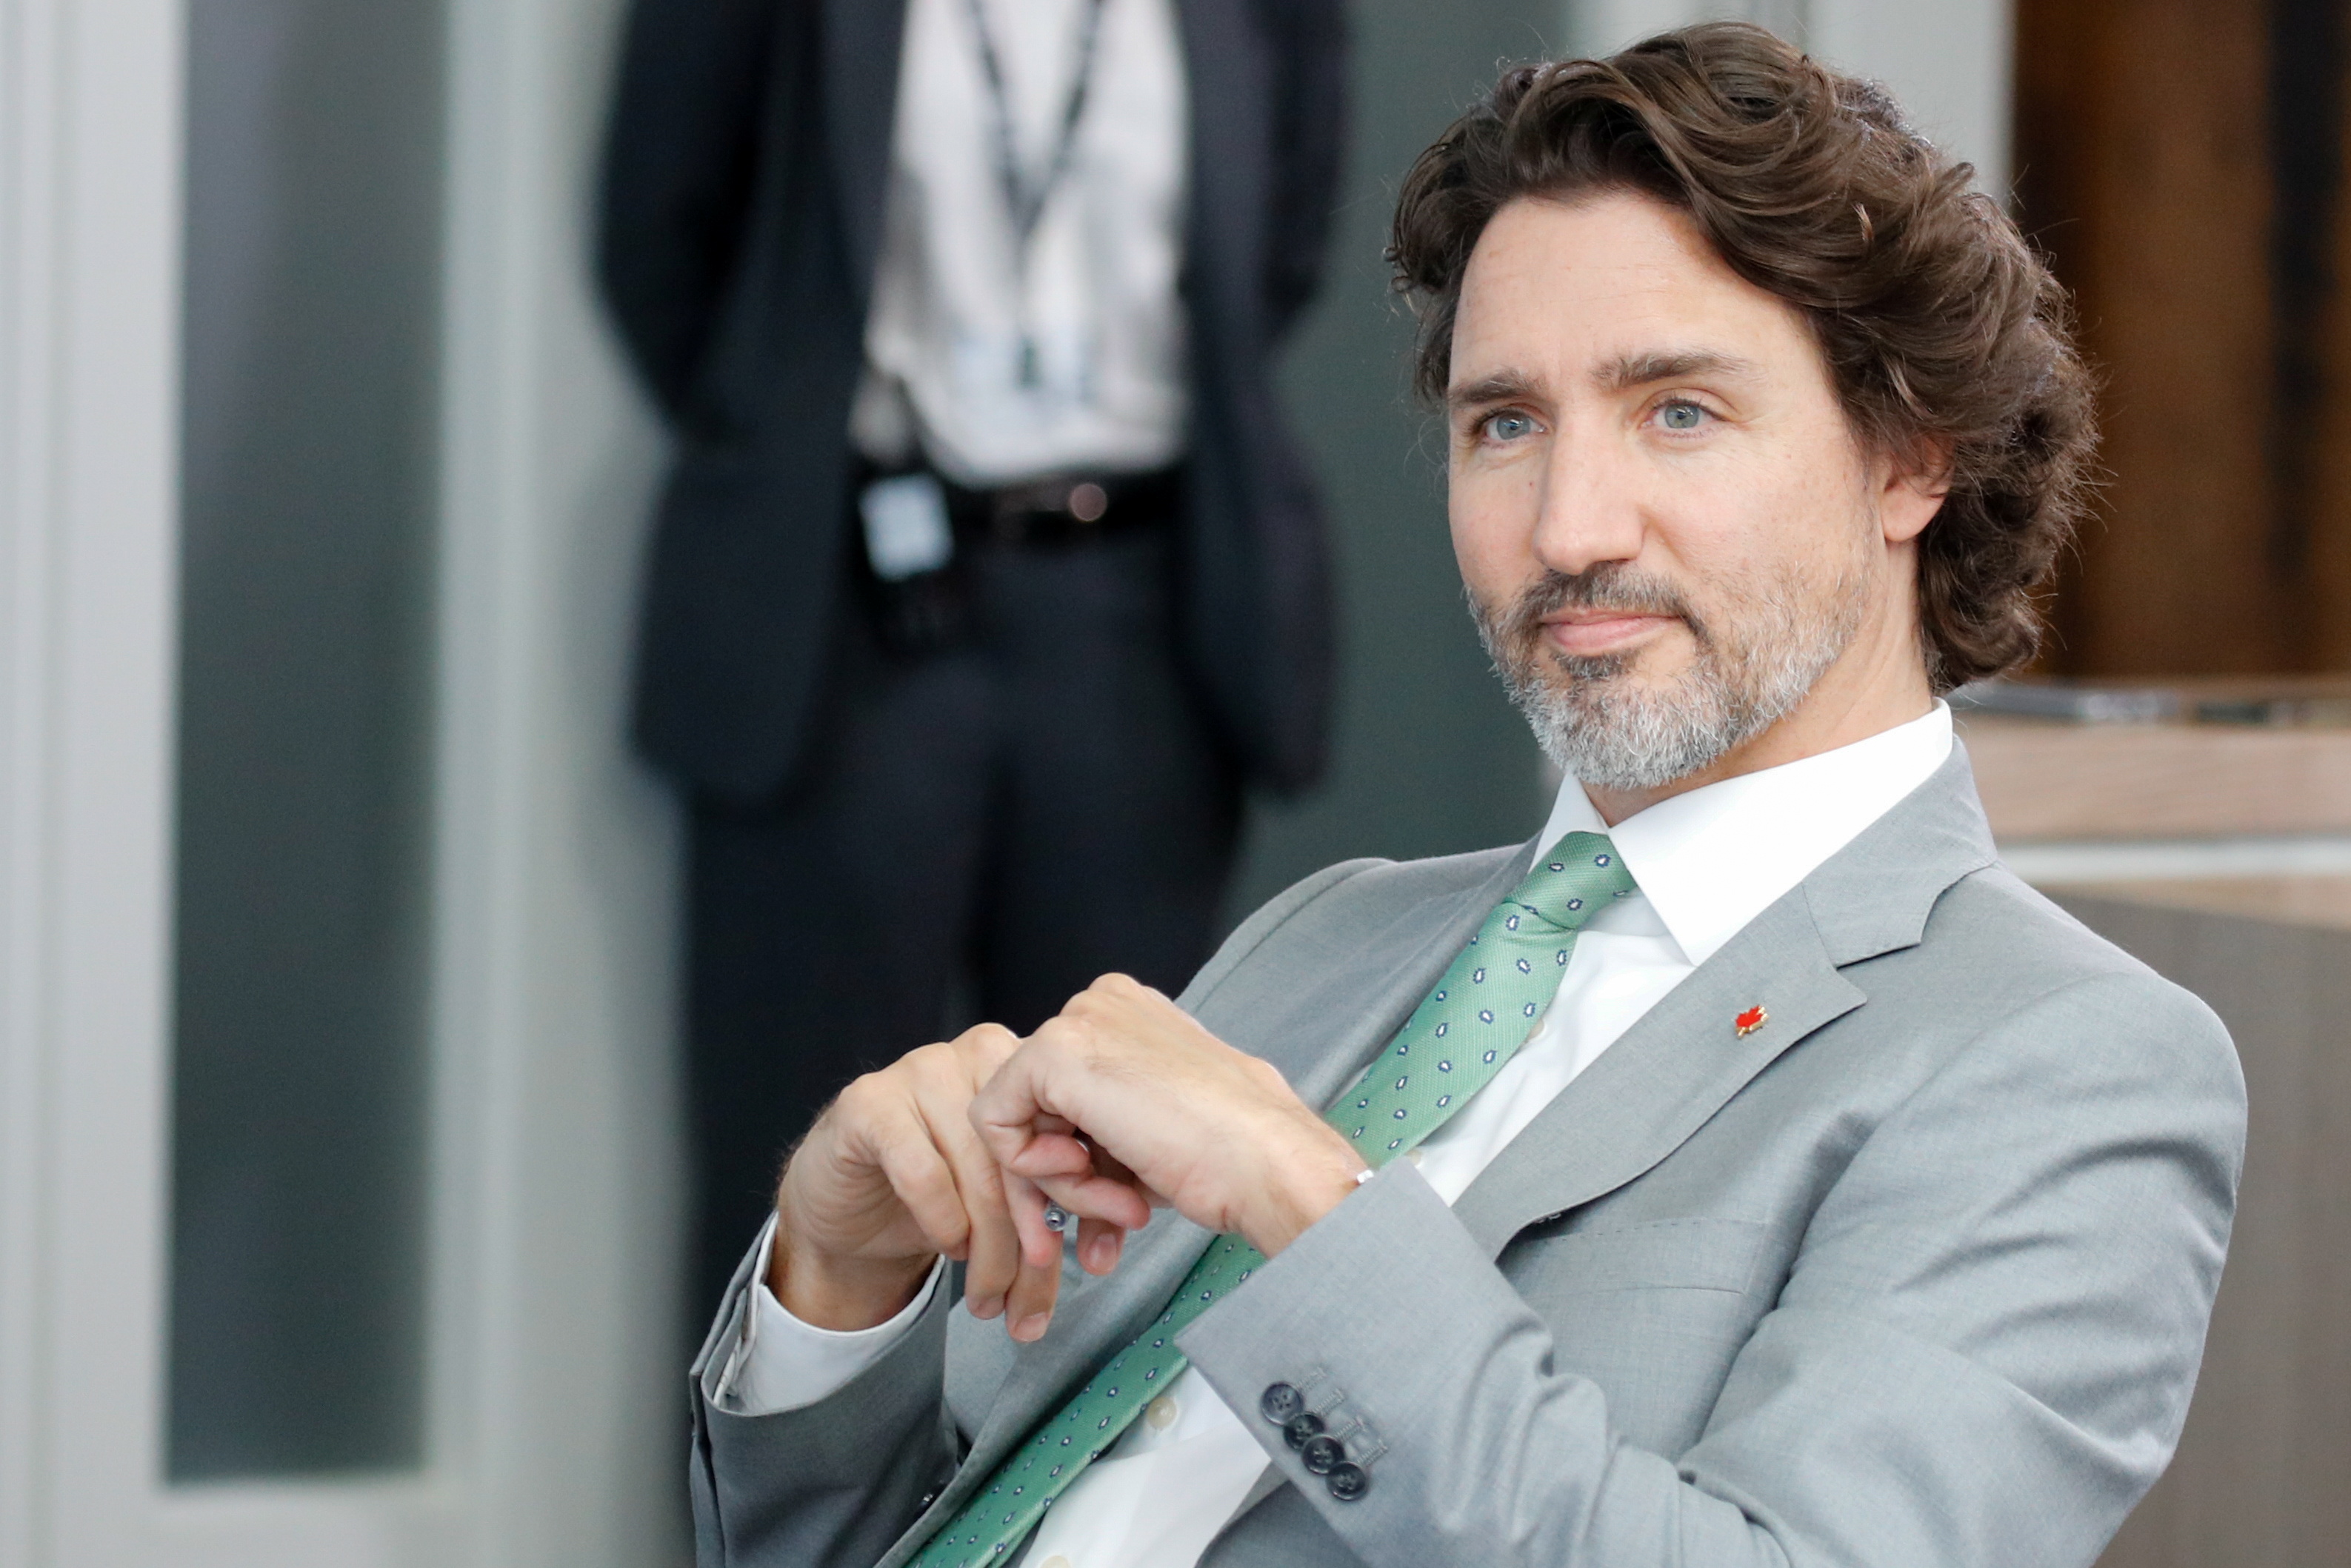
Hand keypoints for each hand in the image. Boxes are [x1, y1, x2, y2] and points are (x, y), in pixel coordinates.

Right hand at [770, 1025, 1125, 1340]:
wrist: (847, 1204)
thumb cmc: (935, 1196)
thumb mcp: (1008, 1201)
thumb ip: (1054, 1209)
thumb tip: (1107, 1250)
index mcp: (1024, 1068)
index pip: (1067, 1135)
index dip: (1086, 1201)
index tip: (1101, 1256)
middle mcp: (977, 1055)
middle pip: (1024, 1157)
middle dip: (1035, 1243)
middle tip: (1032, 1304)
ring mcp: (920, 1071)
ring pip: (978, 1171)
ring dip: (990, 1250)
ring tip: (989, 1299)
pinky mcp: (868, 1102)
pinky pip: (922, 1169)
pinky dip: (943, 1220)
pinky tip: (949, 1247)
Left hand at [968, 976, 1366, 1265]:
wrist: (1265, 1163)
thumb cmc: (1232, 1154)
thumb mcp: (1154, 1127)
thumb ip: (1104, 1127)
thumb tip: (1061, 1156)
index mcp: (1128, 1013)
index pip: (1064, 1095)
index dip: (1083, 1160)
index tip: (1123, 1197)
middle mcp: (1099, 1004)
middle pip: (1037, 1107)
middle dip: (1069, 1180)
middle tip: (1111, 1223)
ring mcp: (1077, 1022)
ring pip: (1019, 1120)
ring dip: (1067, 1187)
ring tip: (1121, 1213)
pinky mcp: (1054, 1052)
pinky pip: (997, 1124)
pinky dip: (1037, 1173)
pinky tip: (1098, 1185)